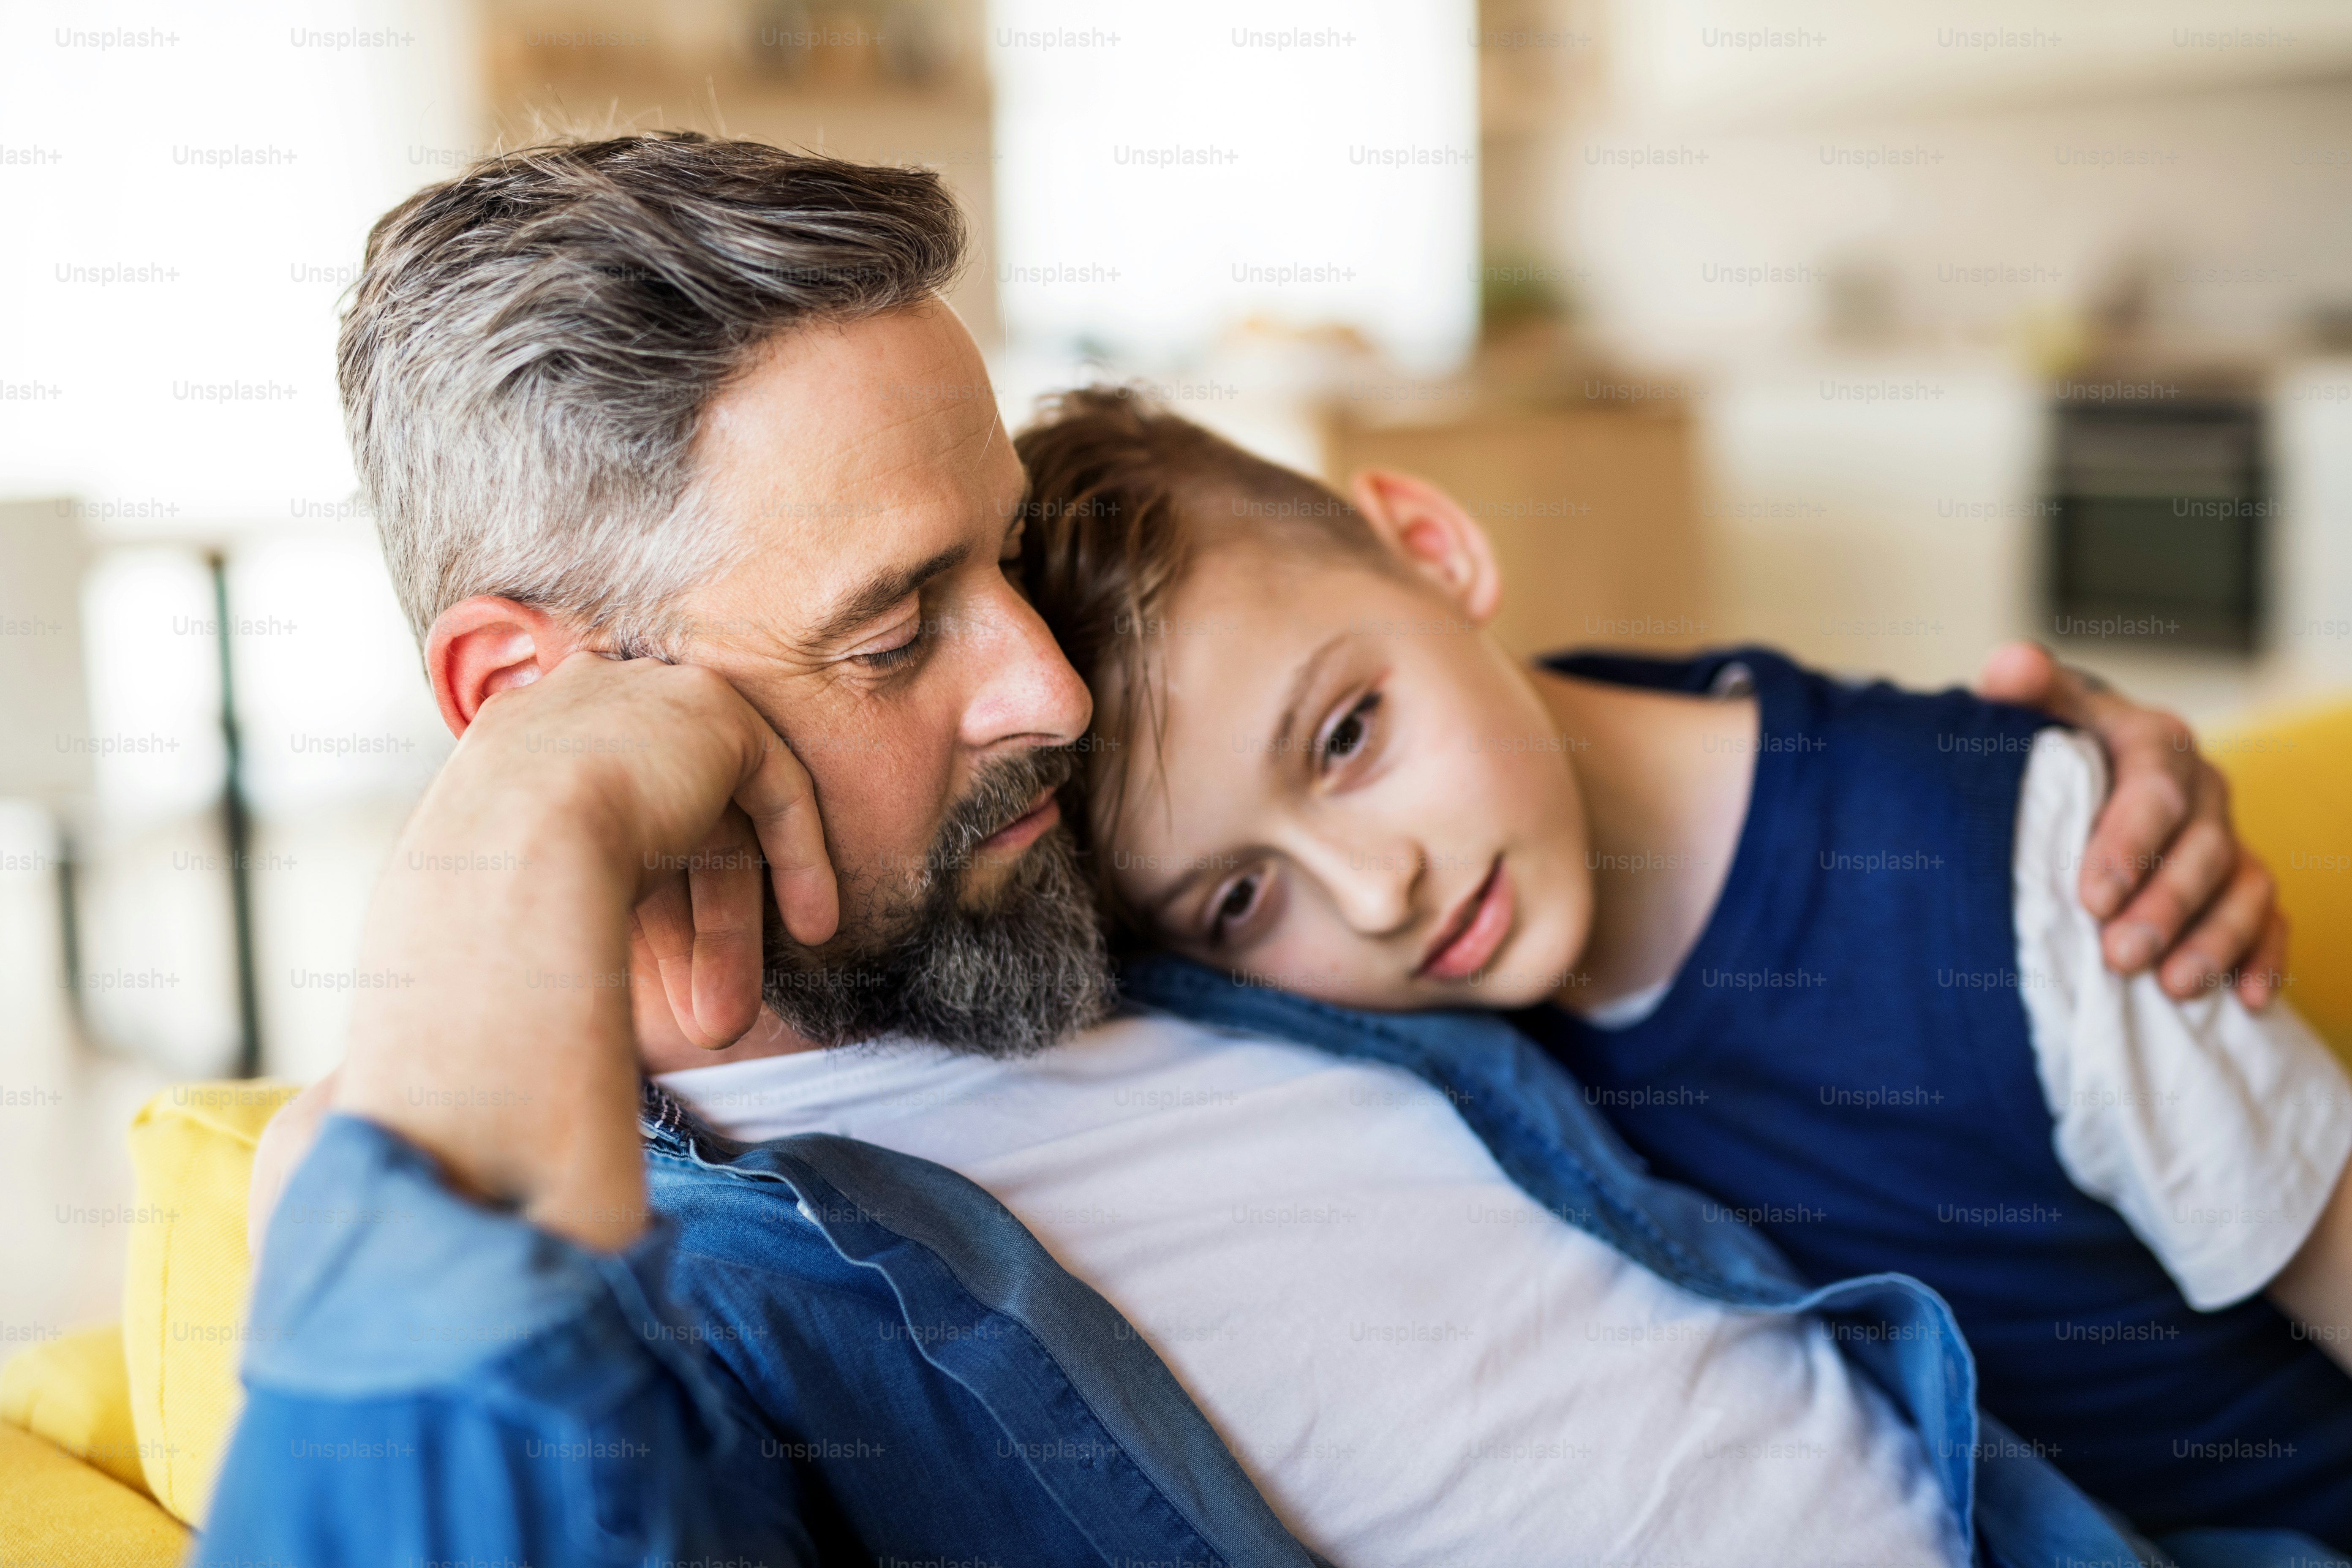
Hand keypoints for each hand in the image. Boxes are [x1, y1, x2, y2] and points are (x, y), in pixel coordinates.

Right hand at [332, 653, 837, 1248]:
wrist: (508, 852)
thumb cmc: (468, 919)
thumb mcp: (479, 923)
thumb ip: (518, 928)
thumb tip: (482, 1053)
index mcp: (500, 759)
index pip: (583, 827)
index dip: (629, 909)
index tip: (640, 979)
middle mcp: (567, 714)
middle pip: (651, 831)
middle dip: (684, 934)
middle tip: (705, 1028)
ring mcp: (640, 699)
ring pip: (709, 819)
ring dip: (729, 923)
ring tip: (735, 1020)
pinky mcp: (710, 709)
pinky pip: (769, 781)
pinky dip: (795, 854)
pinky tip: (811, 929)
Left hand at [1976, 641, 2284, 1008]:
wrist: (2087, 771)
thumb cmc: (2055, 749)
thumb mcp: (2041, 715)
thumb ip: (2027, 693)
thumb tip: (2006, 667)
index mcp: (2154, 742)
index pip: (2151, 790)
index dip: (2127, 844)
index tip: (2092, 898)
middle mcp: (2202, 787)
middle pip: (2200, 849)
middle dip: (2165, 907)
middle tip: (2121, 956)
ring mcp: (2228, 836)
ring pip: (2243, 888)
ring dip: (2213, 941)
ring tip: (2173, 989)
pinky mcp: (2244, 881)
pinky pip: (2270, 919)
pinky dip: (2263, 957)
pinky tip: (2247, 999)